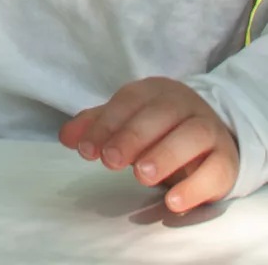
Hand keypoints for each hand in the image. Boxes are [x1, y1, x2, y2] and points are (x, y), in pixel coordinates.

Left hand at [60, 77, 238, 212]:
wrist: (209, 134)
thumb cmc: (158, 127)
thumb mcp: (126, 120)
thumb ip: (97, 126)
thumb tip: (65, 137)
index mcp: (154, 90)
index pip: (128, 101)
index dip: (106, 124)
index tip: (87, 150)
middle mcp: (183, 104)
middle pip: (160, 114)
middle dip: (132, 137)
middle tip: (110, 161)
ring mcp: (208, 129)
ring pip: (192, 135)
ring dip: (165, 154)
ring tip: (141, 176)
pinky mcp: (226, 159)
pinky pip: (216, 169)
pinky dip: (196, 186)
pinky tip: (173, 201)